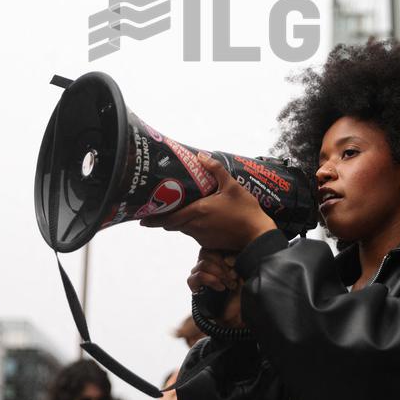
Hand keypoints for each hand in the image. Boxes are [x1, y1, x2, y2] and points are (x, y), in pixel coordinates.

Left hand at [139, 153, 277, 250]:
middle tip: (158, 208)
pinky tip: (200, 218)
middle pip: (172, 224)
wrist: (257, 235)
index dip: (154, 218)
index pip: (168, 218)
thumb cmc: (245, 210)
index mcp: (197, 212)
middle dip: (165, 218)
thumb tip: (201, 156)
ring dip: (179, 221)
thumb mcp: (232, 185)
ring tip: (179, 209)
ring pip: (183, 229)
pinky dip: (192, 226)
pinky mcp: (209, 243)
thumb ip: (215, 169)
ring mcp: (202, 236)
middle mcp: (195, 226)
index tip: (142, 217)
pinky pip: (194, 234)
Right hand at [189, 248, 244, 327]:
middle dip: (223, 265)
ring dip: (219, 274)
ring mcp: (199, 272)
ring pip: (203, 264)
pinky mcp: (194, 285)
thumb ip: (236, 261)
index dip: (225, 253)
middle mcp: (206, 261)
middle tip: (235, 276)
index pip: (214, 245)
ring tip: (230, 284)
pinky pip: (197, 276)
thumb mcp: (243, 271)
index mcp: (217, 254)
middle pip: (206, 252)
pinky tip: (221, 288)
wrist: (237, 313)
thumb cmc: (242, 290)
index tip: (236, 264)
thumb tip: (227, 259)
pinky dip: (211, 280)